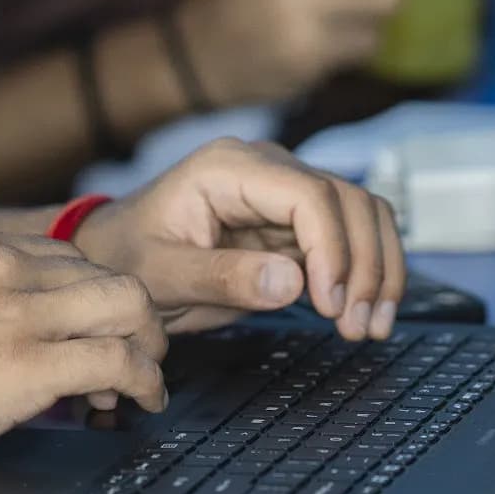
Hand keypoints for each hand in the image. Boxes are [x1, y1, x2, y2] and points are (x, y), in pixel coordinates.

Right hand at [0, 227, 167, 471]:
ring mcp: (18, 312)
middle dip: (134, 320)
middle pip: (109, 275)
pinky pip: (118, 361)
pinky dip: (145, 382)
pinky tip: (142, 402)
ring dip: (149, 347)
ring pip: (129, 306)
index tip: (93, 331)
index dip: (91, 300)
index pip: (67, 257)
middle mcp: (3, 265)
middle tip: (137, 357)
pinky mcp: (27, 366)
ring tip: (145, 382)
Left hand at [72, 138, 408, 340]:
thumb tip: (295, 283)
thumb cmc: (128, 255)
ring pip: (363, 215)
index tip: (331, 303)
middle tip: (357, 326)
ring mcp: (285, 193)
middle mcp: (267, 169)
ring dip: (377, 270)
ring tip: (369, 326)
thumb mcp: (161, 275)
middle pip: (349, 200)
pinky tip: (365, 314)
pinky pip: (351, 238)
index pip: (309, 194)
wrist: (116, 253)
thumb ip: (222, 277)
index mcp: (229, 168)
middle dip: (365, 265)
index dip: (333, 249)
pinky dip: (368, 274)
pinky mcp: (296, 223)